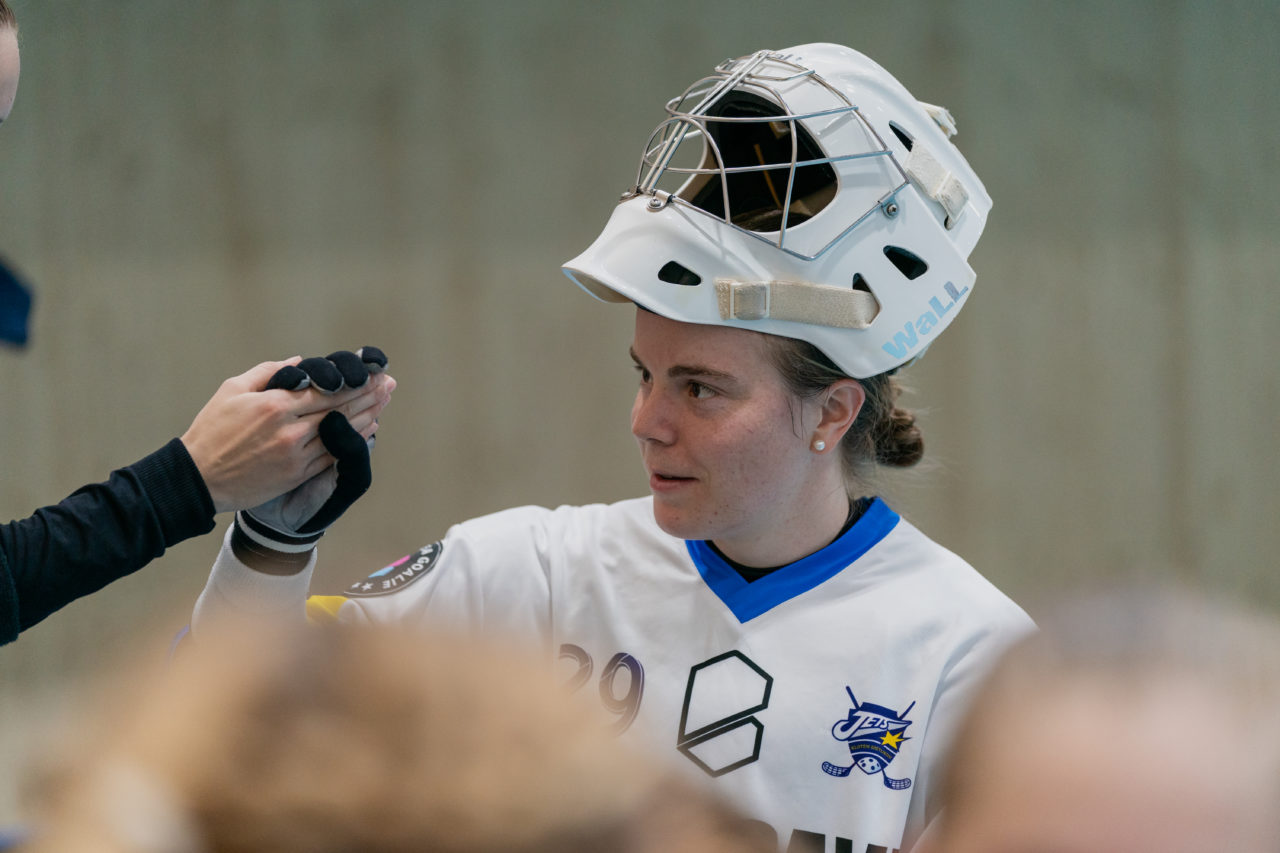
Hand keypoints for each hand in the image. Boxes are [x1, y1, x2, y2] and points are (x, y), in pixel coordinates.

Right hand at [181, 350, 395, 513]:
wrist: (198, 478)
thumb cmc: (211, 430)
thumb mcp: (232, 390)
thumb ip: (268, 372)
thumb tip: (300, 362)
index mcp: (274, 404)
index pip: (326, 389)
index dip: (354, 381)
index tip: (372, 372)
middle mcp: (289, 429)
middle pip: (339, 409)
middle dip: (368, 395)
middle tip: (388, 384)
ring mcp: (295, 454)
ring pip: (341, 433)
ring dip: (367, 416)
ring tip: (384, 403)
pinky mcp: (296, 474)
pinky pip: (333, 455)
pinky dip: (353, 442)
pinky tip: (367, 430)